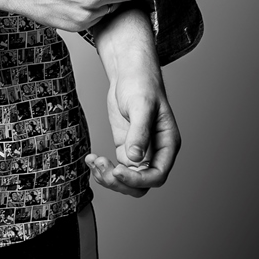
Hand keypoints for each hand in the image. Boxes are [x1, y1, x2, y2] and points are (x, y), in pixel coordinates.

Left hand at [88, 11, 180, 196]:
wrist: (130, 74)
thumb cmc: (142, 85)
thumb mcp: (141, 106)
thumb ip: (139, 132)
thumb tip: (135, 158)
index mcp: (167, 144)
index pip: (157, 175)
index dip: (138, 179)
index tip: (118, 171)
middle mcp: (155, 153)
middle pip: (142, 185)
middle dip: (120, 182)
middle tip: (102, 166)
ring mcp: (139, 152)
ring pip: (127, 181)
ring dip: (109, 177)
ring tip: (93, 161)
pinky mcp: (125, 148)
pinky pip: (116, 169)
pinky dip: (102, 169)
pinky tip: (90, 158)